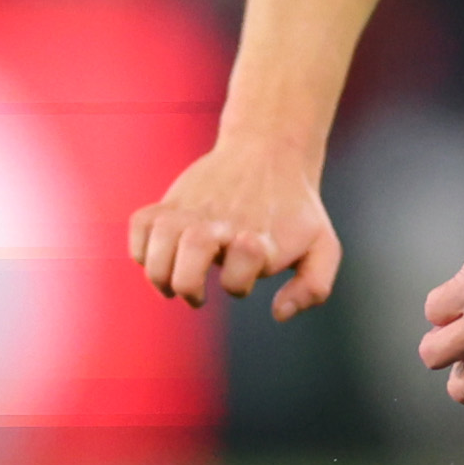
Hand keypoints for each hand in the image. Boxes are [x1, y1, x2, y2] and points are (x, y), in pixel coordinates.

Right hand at [129, 140, 342, 319]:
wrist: (271, 151)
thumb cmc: (296, 210)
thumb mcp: (323, 246)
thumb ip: (313, 287)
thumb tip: (278, 313)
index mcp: (261, 235)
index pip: (245, 261)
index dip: (241, 279)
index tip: (247, 271)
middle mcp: (224, 221)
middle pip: (193, 249)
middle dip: (189, 285)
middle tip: (198, 296)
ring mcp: (194, 209)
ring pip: (159, 239)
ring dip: (160, 273)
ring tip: (173, 283)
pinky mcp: (172, 200)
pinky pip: (140, 225)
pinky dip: (141, 249)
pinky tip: (160, 258)